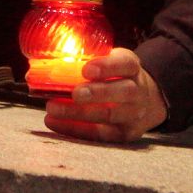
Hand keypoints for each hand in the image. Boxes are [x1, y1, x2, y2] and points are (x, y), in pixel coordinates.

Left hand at [43, 47, 168, 142]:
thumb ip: (88, 59)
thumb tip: (47, 61)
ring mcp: (133, 115)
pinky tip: (54, 122)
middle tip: (74, 93)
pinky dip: (75, 129)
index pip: (125, 64)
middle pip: (123, 92)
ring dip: (78, 113)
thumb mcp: (110, 61)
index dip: (107, 66)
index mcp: (132, 68)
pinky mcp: (124, 134)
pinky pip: (99, 134)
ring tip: (52, 107)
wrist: (145, 102)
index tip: (86, 70)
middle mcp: (138, 91)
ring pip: (108, 115)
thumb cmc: (116, 77)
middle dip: (97, 93)